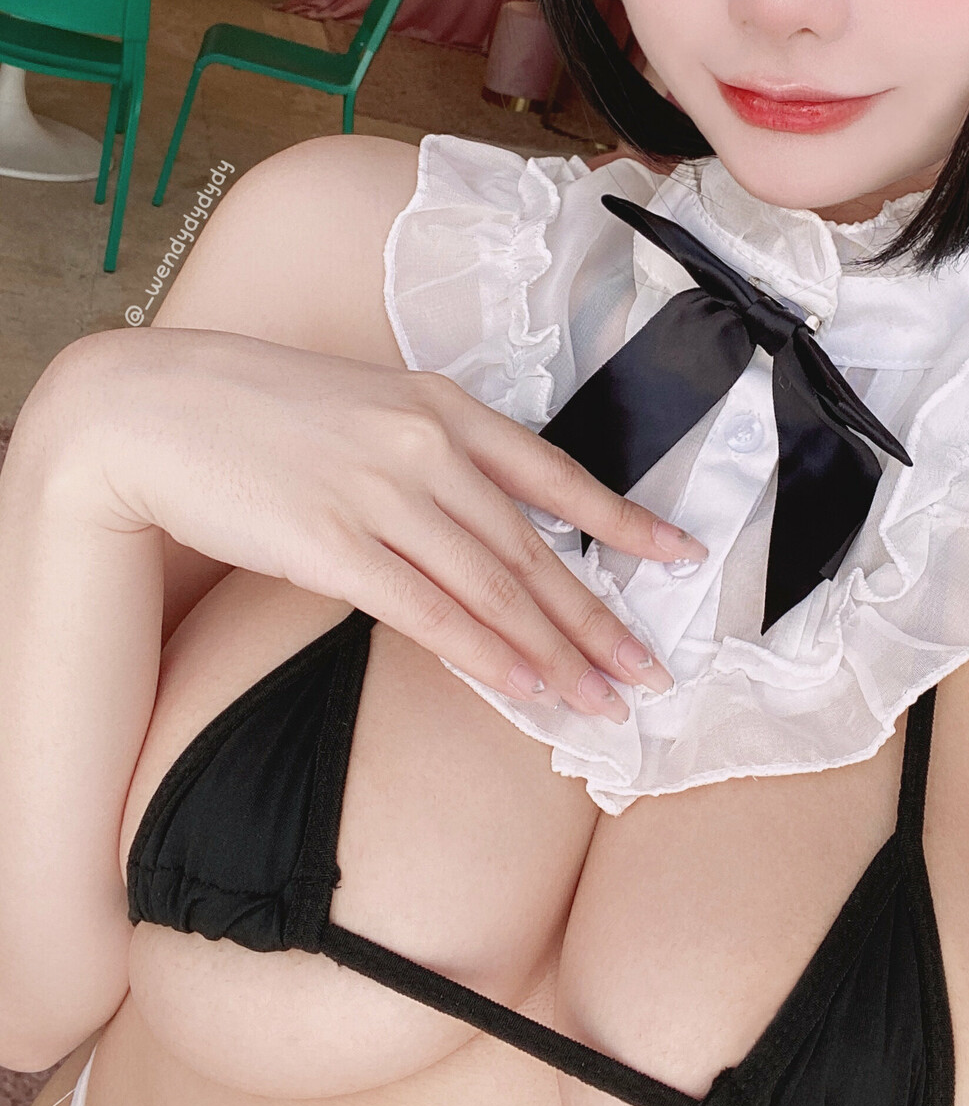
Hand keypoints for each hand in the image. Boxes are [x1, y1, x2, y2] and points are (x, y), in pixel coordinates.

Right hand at [43, 327, 704, 722]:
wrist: (151, 406)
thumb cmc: (255, 408)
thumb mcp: (365, 407)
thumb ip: (431, 456)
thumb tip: (481, 525)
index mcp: (441, 406)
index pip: (556, 473)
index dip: (624, 522)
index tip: (680, 556)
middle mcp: (425, 446)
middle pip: (533, 548)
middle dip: (598, 619)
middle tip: (648, 671)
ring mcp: (380, 494)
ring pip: (492, 587)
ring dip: (553, 652)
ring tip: (600, 699)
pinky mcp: (332, 544)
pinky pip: (427, 611)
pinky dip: (482, 654)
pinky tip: (520, 687)